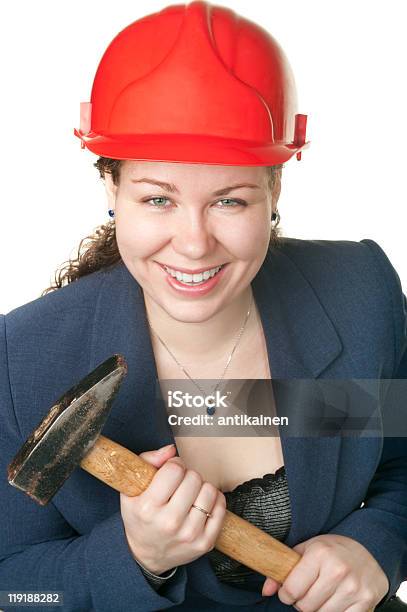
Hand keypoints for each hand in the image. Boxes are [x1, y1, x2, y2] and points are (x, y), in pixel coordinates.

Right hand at [120, 443, 226, 574]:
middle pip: (194, 478)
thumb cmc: (140, 517)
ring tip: (190, 495)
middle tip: (179, 485)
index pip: (174, 470)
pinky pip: (221, 507)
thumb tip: (171, 450)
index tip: (170, 472)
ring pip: (209, 490)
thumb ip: (148, 461)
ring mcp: (189, 534)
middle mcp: (169, 522)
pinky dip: (214, 500)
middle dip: (187, 476)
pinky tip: (200, 504)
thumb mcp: (131, 490)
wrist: (146, 555)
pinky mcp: (205, 543)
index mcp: (148, 507)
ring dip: (201, 488)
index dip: (174, 465)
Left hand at [262, 534, 388, 610]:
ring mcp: (353, 587)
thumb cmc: (332, 550)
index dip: (286, 594)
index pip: (292, 589)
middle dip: (301, 603)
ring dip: (317, 609)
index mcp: (320, 554)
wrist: (368, 551)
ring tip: (321, 595)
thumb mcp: (307, 550)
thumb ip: (284, 569)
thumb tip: (266, 591)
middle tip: (307, 592)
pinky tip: (334, 601)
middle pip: (305, 607)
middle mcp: (338, 570)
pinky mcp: (365, 601)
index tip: (289, 591)